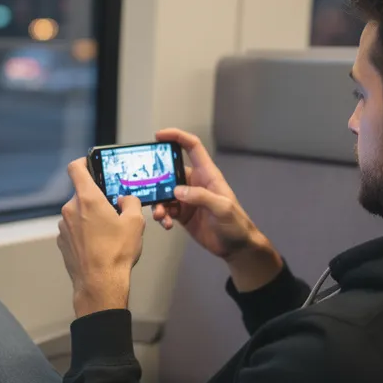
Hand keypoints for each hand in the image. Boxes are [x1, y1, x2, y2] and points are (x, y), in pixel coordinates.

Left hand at [58, 159, 145, 316]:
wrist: (100, 284)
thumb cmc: (117, 253)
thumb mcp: (135, 222)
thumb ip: (131, 202)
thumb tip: (125, 199)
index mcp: (87, 199)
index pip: (76, 168)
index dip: (84, 162)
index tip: (92, 164)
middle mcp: (71, 209)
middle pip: (82, 194)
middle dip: (97, 199)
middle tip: (114, 211)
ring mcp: (63, 227)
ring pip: (78, 213)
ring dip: (91, 217)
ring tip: (108, 233)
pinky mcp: (62, 242)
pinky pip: (74, 230)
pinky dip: (84, 232)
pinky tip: (98, 245)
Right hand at [152, 129, 281, 291]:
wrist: (236, 247)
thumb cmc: (236, 224)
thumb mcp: (222, 208)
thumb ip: (201, 196)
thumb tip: (176, 190)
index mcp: (207, 175)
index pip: (192, 147)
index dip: (176, 137)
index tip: (158, 136)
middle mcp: (195, 183)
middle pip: (170, 171)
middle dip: (156, 178)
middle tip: (146, 186)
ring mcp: (187, 199)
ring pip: (164, 193)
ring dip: (157, 202)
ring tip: (159, 214)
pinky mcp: (182, 214)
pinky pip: (166, 210)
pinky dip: (162, 216)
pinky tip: (166, 224)